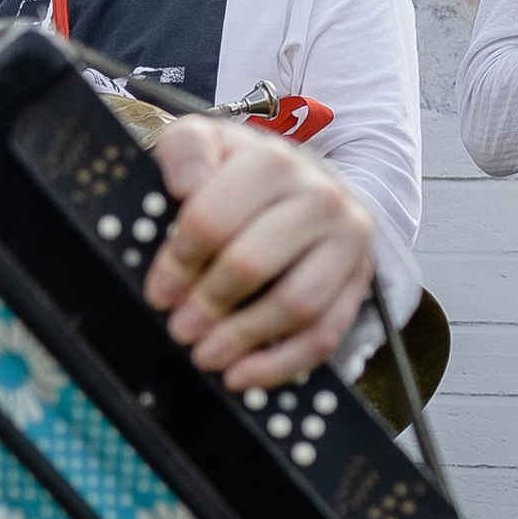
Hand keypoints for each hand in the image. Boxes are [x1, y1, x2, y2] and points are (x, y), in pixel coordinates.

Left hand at [142, 117, 376, 391]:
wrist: (306, 181)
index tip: (158, 292)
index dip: (178, 264)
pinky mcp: (359, 280)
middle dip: (206, 305)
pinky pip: (325, 334)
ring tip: (203, 356)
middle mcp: (319, 198)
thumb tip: (185, 185)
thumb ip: (186, 151)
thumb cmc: (240, 172)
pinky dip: (280, 364)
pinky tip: (242, 377)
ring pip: (295, 304)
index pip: (213, 219)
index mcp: (272, 163)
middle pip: (251, 265)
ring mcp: (347, 241)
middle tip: (177, 328)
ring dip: (242, 339)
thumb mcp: (206, 142)